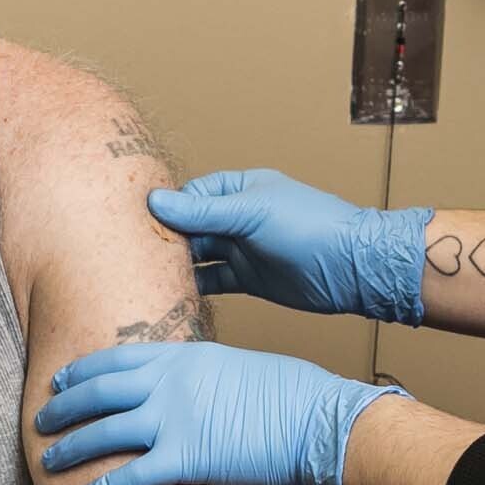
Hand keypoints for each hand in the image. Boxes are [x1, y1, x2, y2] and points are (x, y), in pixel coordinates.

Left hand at [36, 341, 400, 484]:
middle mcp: (169, 384)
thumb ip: (200, 373)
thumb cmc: (289, 395)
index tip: (61, 380)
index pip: (116, 359)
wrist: (314, 420)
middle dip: (63, 408)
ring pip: (103, 433)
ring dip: (71, 450)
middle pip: (99, 393)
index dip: (82, 372)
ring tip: (48, 462)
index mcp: (182, 356)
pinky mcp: (184, 460)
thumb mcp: (236, 366)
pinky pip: (129, 476)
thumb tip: (187, 385)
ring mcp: (173, 420)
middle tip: (41, 419)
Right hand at [152, 170, 428, 325]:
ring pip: (199, 255)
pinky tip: (171, 294)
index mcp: (240, 190)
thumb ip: (203, 211)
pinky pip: (213, 281)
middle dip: (165, 239)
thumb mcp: (252, 213)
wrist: (352, 270)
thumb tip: (156, 200)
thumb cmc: (309, 228)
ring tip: (144, 277)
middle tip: (132, 256)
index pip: (191, 195)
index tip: (136, 224)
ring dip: (176, 265)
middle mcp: (239, 217)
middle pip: (190, 226)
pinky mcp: (249, 278)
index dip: (166, 208)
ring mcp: (243, 249)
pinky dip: (194, 287)